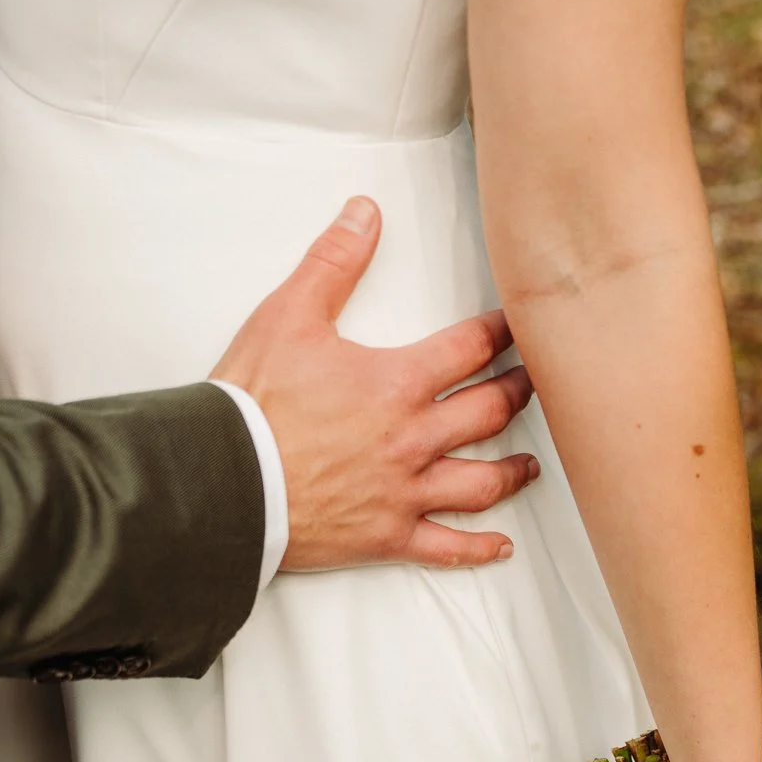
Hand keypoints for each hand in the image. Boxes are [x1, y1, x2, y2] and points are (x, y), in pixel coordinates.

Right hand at [212, 195, 538, 570]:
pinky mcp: (387, 536)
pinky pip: (446, 548)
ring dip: (513, 470)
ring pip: (481, 483)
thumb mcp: (288, 316)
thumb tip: (364, 213)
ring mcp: (405, 492)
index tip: (521, 326)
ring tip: (530, 463)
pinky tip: (500, 547)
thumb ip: (333, 262)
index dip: (502, 333)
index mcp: (397, 383)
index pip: (470, 349)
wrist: (224, 480)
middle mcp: (413, 439)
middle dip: (520, 394)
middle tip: (537, 385)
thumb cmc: (252, 403)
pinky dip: (478, 549)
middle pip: (489, 413)